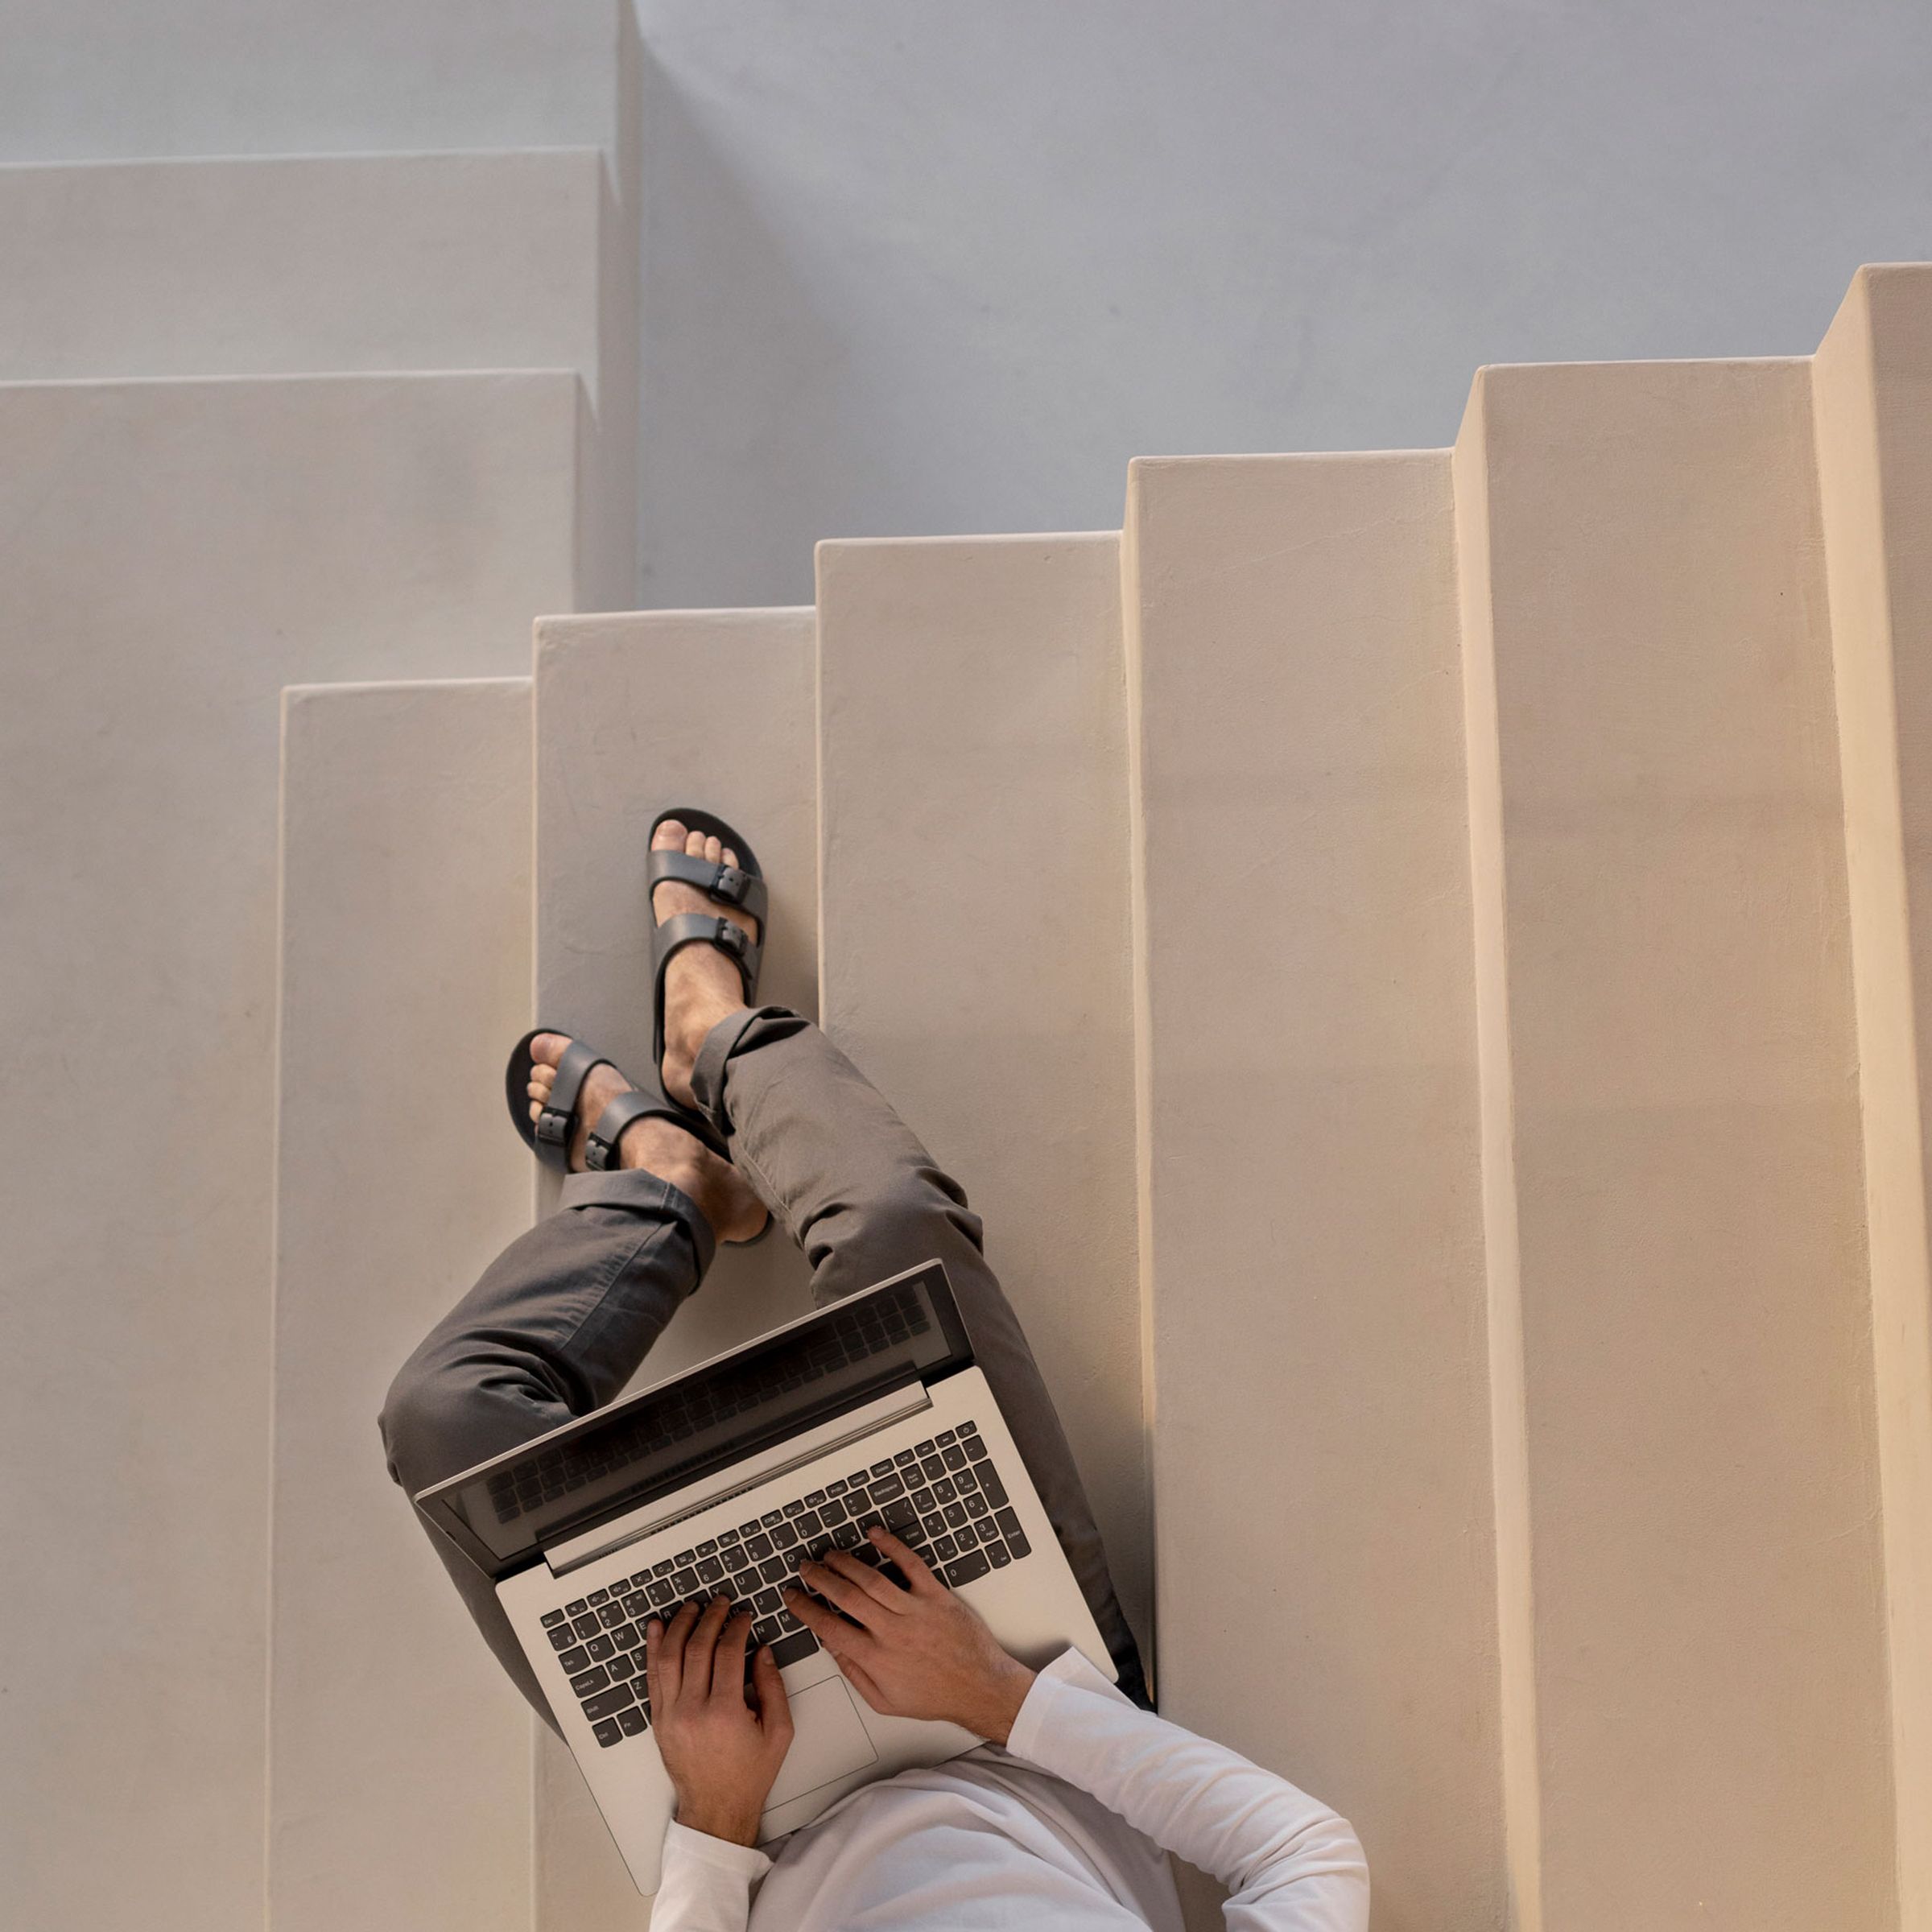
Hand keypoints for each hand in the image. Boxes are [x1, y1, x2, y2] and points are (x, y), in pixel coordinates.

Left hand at [646, 1595, 793, 1844]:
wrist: (715, 1809)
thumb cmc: (749, 1773)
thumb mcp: (778, 1732)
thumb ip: (773, 1687)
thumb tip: (762, 1650)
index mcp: (725, 1714)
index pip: (727, 1654)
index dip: (736, 1628)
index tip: (744, 1616)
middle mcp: (693, 1711)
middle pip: (697, 1649)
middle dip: (710, 1618)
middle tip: (719, 1601)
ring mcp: (670, 1715)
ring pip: (669, 1657)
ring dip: (680, 1626)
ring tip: (691, 1607)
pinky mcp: (658, 1720)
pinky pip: (652, 1677)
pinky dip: (653, 1648)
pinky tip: (656, 1628)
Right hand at [783, 1526, 1035, 1741]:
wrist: (980, 1688)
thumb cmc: (935, 1697)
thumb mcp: (885, 1701)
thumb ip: (854, 1674)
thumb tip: (832, 1647)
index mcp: (876, 1658)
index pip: (828, 1627)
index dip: (805, 1609)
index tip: (792, 1597)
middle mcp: (892, 1631)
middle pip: (846, 1596)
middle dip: (820, 1578)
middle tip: (806, 1568)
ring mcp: (915, 1610)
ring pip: (872, 1579)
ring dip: (846, 1562)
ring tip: (830, 1555)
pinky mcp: (936, 1595)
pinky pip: (911, 1565)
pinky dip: (892, 1546)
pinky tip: (875, 1535)